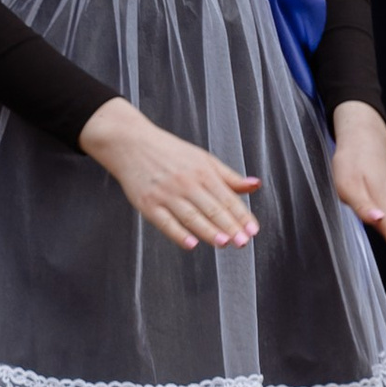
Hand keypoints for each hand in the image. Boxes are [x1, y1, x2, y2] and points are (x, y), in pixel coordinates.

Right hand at [79, 96, 259, 251]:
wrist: (130, 143)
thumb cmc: (168, 152)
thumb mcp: (203, 158)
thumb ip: (229, 176)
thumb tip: (255, 185)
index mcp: (202, 172)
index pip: (227, 198)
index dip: (242, 215)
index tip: (253, 230)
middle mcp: (186, 183)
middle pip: (212, 208)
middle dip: (230, 227)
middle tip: (243, 242)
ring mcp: (166, 194)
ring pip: (192, 217)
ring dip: (209, 231)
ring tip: (224, 243)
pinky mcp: (148, 204)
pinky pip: (165, 222)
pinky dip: (178, 234)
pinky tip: (190, 243)